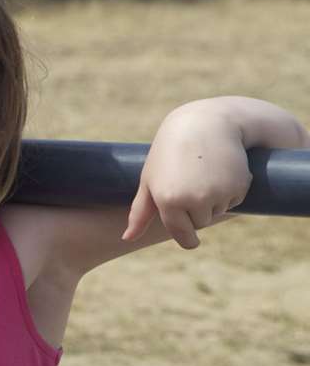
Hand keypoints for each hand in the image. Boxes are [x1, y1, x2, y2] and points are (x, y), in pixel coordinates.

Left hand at [125, 103, 254, 249]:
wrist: (206, 123)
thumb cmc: (170, 152)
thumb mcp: (150, 179)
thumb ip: (140, 211)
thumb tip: (126, 238)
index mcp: (168, 200)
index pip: (182, 234)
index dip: (188, 239)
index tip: (192, 242)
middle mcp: (192, 199)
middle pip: (200, 223)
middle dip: (198, 209)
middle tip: (193, 181)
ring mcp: (217, 193)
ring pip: (218, 212)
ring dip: (215, 199)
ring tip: (205, 172)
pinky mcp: (239, 185)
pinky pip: (236, 200)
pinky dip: (231, 190)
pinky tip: (222, 169)